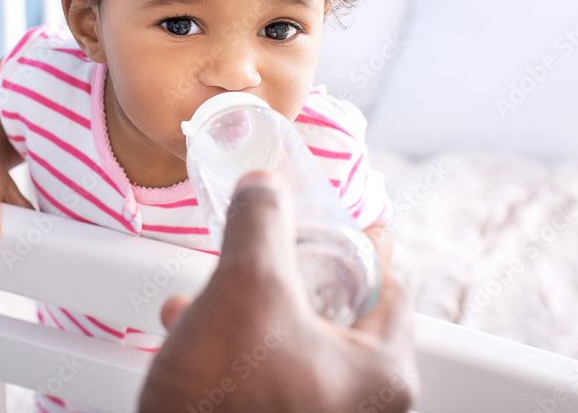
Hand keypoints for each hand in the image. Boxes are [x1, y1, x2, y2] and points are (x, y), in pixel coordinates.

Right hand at [139, 170, 418, 412]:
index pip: (389, 288)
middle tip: (279, 241)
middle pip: (335, 313)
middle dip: (293, 272)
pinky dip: (230, 340)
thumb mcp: (246, 287)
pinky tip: (188, 322)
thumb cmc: (228, 400)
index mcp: (378, 373)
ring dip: (252, 303)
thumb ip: (261, 225)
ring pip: (289, 340)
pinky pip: (258, 370)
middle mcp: (355, 404)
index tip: (346, 217)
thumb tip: (265, 187)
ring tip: (220, 278)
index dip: (361, 243)